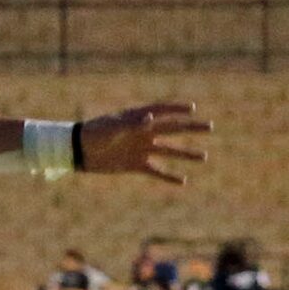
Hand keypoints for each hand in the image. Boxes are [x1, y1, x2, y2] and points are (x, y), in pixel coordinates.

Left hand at [80, 103, 211, 185]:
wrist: (79, 151)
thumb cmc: (94, 133)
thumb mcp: (113, 127)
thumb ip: (133, 124)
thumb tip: (152, 118)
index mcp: (137, 118)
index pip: (161, 110)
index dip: (176, 108)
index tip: (193, 108)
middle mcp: (143, 132)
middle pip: (172, 129)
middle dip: (190, 128)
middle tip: (210, 126)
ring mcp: (141, 149)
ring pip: (169, 150)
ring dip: (186, 154)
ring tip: (204, 156)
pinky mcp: (135, 164)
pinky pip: (156, 170)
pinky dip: (168, 176)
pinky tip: (183, 181)